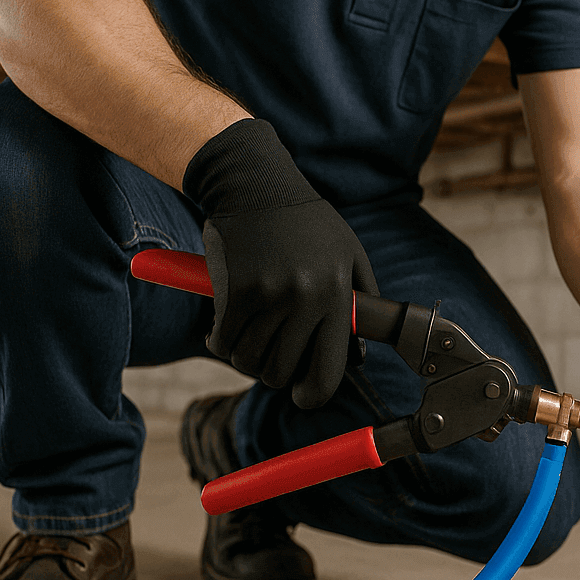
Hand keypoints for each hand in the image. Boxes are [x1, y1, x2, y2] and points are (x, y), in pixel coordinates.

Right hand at [183, 118, 376, 407]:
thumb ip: (358, 301)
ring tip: (251, 335)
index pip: (327, 371)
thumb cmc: (306, 221)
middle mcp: (304, 299)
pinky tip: (226, 325)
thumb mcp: (348, 253)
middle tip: (271, 355)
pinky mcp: (234, 291)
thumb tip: (358, 356)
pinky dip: (221, 341)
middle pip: (281, 373)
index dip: (313, 394)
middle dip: (274, 373)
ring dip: (246, 356)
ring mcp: (267, 296)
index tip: (304, 395)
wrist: (255, 184)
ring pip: (248, 361)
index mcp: (335, 295)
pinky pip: (223, 341)